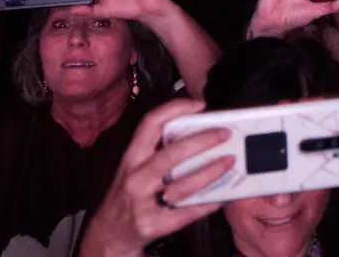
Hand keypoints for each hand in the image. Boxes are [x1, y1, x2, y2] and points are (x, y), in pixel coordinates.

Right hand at [76, 100, 233, 256]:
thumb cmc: (129, 194)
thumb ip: (159, 150)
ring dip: (211, 172)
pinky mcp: (153, 225)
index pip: (149, 125)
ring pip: (183, 185)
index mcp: (132, 158)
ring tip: (229, 161)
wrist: (109, 233)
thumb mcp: (135, 168)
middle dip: (203, 140)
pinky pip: (187, 212)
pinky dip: (207, 203)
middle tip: (225, 134)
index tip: (199, 104)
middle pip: (172, 154)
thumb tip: (198, 131)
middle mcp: (136, 178)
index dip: (175, 109)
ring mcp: (142, 203)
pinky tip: (221, 196)